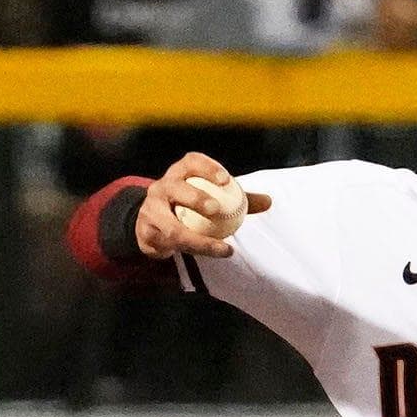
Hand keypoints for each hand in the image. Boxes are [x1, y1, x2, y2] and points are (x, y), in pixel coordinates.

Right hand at [135, 153, 272, 260]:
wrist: (153, 225)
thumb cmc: (188, 207)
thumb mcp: (210, 198)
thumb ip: (238, 199)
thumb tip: (269, 201)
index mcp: (179, 174)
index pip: (190, 162)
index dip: (206, 167)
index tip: (226, 179)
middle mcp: (161, 188)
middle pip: (175, 188)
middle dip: (195, 197)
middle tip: (216, 208)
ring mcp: (151, 211)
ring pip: (171, 226)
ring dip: (196, 238)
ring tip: (220, 246)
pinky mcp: (147, 233)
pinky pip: (171, 245)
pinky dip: (193, 250)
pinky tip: (213, 254)